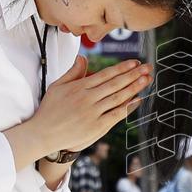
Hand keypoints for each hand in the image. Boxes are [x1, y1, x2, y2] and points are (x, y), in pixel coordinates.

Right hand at [30, 56, 152, 155]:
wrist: (43, 134)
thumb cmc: (50, 110)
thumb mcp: (57, 86)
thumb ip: (73, 72)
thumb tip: (83, 57)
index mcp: (79, 87)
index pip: (105, 74)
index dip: (122, 68)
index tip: (134, 62)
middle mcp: (87, 98)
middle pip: (115, 84)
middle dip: (133, 74)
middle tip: (148, 67)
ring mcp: (93, 113)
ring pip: (118, 97)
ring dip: (134, 87)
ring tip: (146, 79)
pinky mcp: (96, 126)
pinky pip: (116, 114)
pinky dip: (128, 106)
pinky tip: (138, 99)